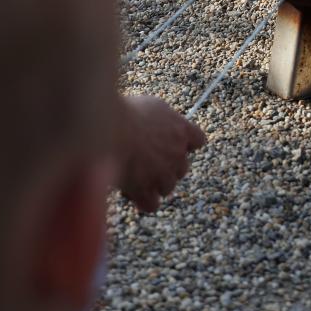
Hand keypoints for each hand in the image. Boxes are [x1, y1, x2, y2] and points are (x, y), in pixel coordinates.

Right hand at [116, 95, 207, 211]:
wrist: (112, 127)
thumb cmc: (128, 111)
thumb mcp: (153, 106)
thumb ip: (163, 119)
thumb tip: (159, 124)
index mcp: (182, 131)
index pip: (198, 141)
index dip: (186, 144)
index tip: (172, 143)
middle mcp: (178, 154)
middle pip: (182, 168)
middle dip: (167, 167)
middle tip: (146, 160)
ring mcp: (164, 174)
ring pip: (168, 187)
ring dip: (155, 183)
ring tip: (134, 175)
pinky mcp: (146, 189)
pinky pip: (152, 204)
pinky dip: (144, 201)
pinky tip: (133, 194)